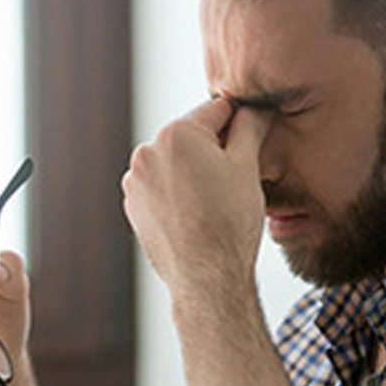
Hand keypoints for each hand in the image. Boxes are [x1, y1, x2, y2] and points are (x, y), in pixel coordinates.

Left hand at [121, 98, 271, 300]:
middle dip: (212, 150)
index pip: (217, 110)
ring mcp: (135, 182)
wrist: (205, 277)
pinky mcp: (133, 206)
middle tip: (232, 180)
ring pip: (174, 163)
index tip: (250, 143)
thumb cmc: (228, 224)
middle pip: (191, 137)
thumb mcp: (248, 166)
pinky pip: (161, 187)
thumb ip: (250, 126)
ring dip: (193, 171)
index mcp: (175, 134)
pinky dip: (177, 193)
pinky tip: (195, 214)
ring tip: (213, 202)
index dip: (240, 125)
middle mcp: (146, 153)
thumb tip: (253, 108)